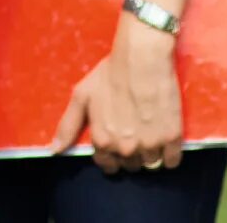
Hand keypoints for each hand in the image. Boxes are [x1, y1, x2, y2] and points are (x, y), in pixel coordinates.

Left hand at [49, 18, 182, 171]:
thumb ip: (68, 126)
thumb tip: (55, 150)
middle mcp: (125, 149)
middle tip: (132, 134)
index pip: (106, 165)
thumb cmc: (108, 75)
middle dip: (129, 155)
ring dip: (149, 155)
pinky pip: (172, 161)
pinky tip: (164, 140)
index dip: (110, 156)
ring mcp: (150, 145)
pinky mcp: (172, 138)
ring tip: (148, 135)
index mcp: (102, 141)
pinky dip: (169, 155)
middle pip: (129, 165)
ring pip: (150, 164)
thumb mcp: (81, 97)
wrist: (141, 60)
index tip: (115, 145)